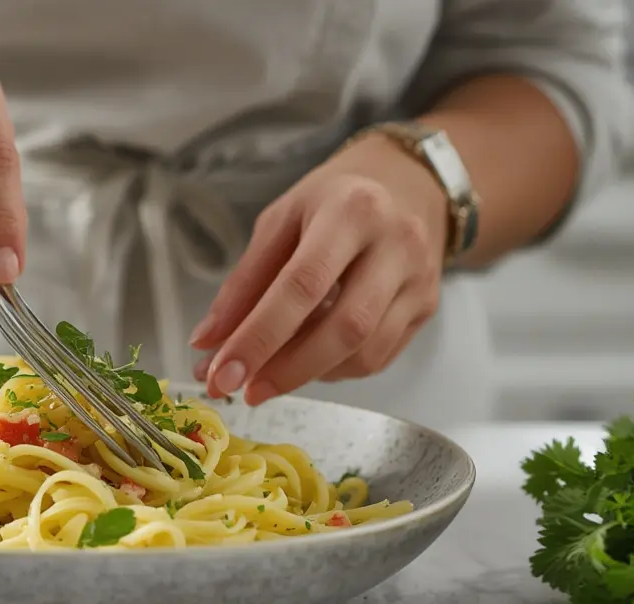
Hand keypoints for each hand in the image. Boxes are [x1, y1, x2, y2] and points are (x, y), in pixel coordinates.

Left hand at [190, 133, 449, 404]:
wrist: (409, 182)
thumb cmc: (333, 200)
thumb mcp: (280, 222)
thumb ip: (243, 284)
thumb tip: (207, 345)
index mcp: (351, 211)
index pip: (302, 286)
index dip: (259, 337)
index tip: (222, 374)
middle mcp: (397, 245)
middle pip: (343, 328)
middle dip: (286, 370)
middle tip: (244, 391)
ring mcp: (419, 280)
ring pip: (365, 352)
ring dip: (308, 375)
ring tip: (269, 376)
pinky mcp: (426, 307)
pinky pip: (378, 358)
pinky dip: (334, 370)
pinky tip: (307, 361)